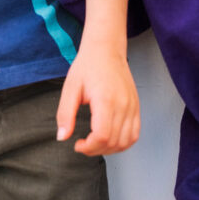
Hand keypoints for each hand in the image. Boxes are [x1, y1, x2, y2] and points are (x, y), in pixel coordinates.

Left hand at [56, 40, 139, 155]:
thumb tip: (62, 137)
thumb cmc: (87, 66)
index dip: (89, 147)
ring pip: (126, 142)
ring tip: (95, 142)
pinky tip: (109, 138)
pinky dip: (123, 143)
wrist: (106, 49)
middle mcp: (123, 105)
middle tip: (83, 144)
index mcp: (106, 100)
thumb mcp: (70, 88)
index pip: (102, 136)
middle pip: (113, 142)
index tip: (77, 144)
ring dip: (109, 149)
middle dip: (95, 150)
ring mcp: (132, 106)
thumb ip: (65, 114)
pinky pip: (134, 134)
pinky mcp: (136, 106)